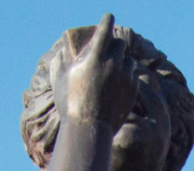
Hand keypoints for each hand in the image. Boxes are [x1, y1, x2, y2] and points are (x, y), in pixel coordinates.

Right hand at [51, 13, 137, 131]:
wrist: (90, 130)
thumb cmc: (71, 105)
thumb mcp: (60, 80)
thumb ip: (60, 63)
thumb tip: (61, 54)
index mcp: (95, 56)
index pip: (105, 28)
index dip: (107, 20)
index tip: (109, 17)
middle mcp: (113, 63)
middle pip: (120, 43)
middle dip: (114, 45)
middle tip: (108, 51)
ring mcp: (125, 77)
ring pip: (129, 60)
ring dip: (122, 61)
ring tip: (113, 71)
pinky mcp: (133, 91)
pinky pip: (133, 76)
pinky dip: (127, 77)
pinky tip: (118, 84)